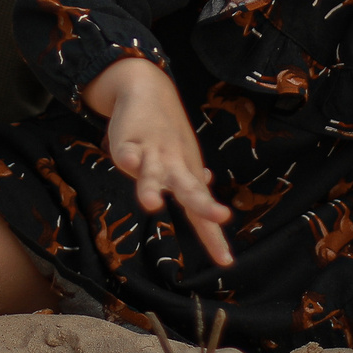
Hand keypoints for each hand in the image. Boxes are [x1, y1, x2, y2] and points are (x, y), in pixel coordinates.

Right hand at [87, 57, 233, 267]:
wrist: (149, 90)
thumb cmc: (168, 134)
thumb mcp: (185, 163)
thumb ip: (195, 189)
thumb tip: (213, 212)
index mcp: (188, 177)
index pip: (202, 213)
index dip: (213, 237)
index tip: (225, 262)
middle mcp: (175, 167)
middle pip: (190, 189)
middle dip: (204, 204)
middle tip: (220, 216)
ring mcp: (153, 153)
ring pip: (154, 173)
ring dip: (153, 187)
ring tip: (151, 204)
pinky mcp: (129, 140)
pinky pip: (127, 149)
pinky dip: (128, 155)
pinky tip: (127, 160)